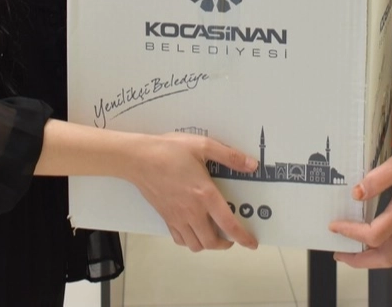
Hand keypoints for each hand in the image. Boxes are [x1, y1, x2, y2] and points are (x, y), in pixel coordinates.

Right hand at [124, 132, 259, 252]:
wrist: (139, 158)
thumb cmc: (170, 150)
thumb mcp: (203, 146)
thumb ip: (230, 156)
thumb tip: (252, 165)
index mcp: (205, 195)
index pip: (228, 224)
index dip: (243, 237)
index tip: (252, 243)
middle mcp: (192, 211)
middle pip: (211, 242)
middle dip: (226, 244)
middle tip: (232, 237)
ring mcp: (177, 217)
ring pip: (195, 245)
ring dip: (208, 244)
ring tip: (214, 234)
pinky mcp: (166, 217)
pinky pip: (179, 239)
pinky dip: (190, 241)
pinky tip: (193, 230)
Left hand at [328, 141, 391, 268]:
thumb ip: (377, 179)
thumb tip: (356, 194)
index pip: (374, 235)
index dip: (351, 234)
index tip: (334, 226)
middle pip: (384, 258)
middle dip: (359, 260)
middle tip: (338, 253)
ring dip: (369, 257)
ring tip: (350, 249)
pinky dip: (380, 248)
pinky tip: (370, 236)